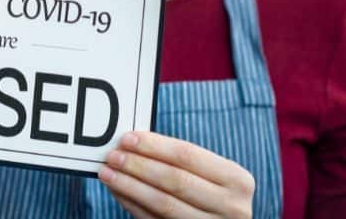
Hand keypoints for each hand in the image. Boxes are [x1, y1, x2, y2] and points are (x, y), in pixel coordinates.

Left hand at [98, 132, 254, 218]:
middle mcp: (232, 207)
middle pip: (174, 180)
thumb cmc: (213, 194)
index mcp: (238, 180)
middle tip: (112, 155)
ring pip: (163, 204)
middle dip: (138, 165)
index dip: (154, 146)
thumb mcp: (212, 175)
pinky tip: (118, 192)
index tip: (127, 138)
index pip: (188, 155)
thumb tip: (132, 142)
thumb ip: (180, 161)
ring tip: (107, 173)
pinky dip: (133, 205)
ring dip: (130, 186)